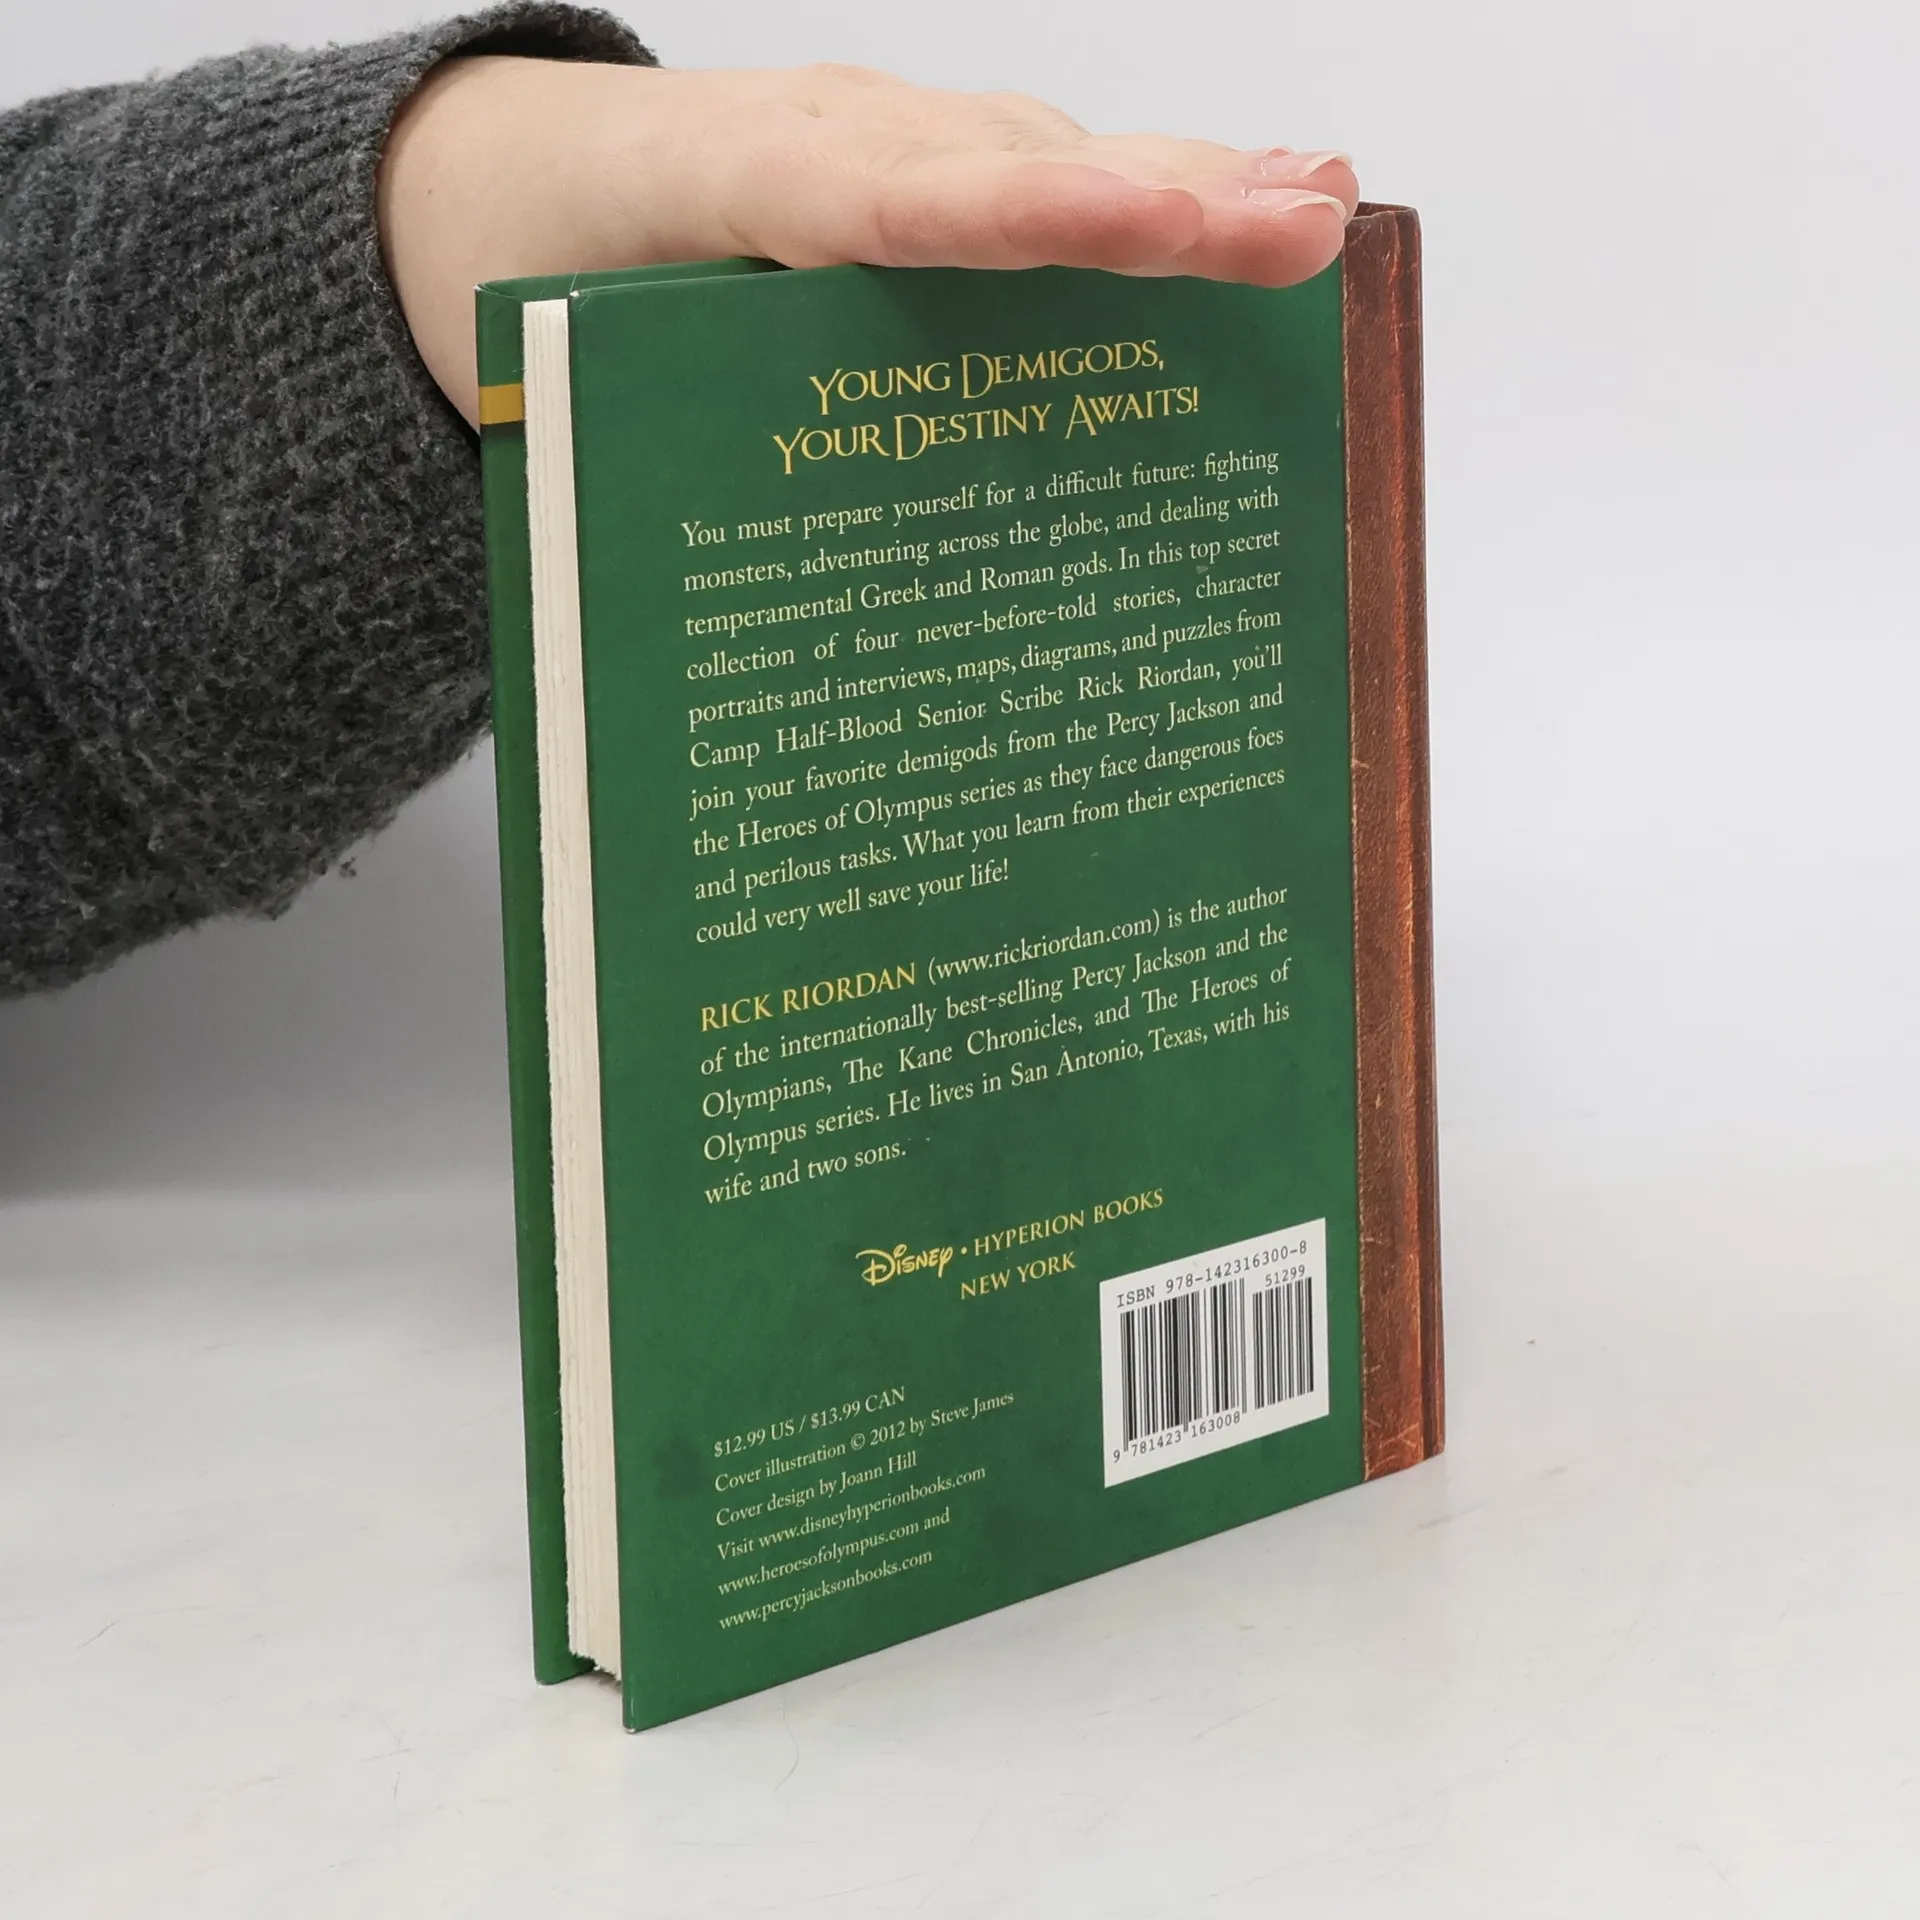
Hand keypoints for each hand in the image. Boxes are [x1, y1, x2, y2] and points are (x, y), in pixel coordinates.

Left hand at [378, 58, 1357, 426]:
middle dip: (1159, 204)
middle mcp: (826, 138)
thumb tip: (781, 645)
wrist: (496, 177)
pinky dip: (1135, 193)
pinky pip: (1025, 171)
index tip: (1152, 226)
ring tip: (1314, 223)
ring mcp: (880, 137)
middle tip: (1300, 232)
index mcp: (719, 186)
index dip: (1023, 219)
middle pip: (1009, 164)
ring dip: (1179, 188)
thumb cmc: (535, 293)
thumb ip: (655, 458)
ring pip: (1041, 156)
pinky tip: (1238, 203)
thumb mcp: (565, 384)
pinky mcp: (908, 158)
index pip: (886, 203)